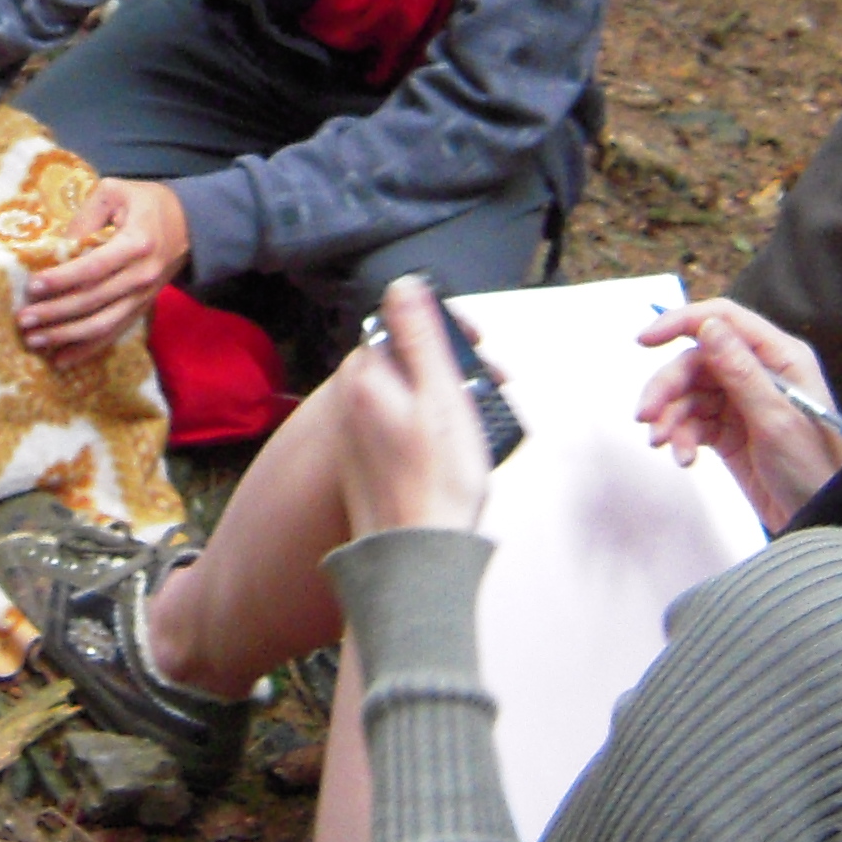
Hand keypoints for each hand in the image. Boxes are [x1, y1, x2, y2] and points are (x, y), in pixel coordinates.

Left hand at [17, 178, 187, 365]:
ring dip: (66, 336)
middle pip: (93, 301)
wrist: (189, 225)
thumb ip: (85, 216)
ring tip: (34, 340)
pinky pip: (112, 334)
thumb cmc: (146, 203)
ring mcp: (143, 297)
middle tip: (23, 320)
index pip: (94, 267)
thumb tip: (58, 248)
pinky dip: (86, 349)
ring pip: (101, 325)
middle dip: (55, 313)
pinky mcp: (140, 309)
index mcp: (137, 242)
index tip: (33, 286)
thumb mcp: (115, 192)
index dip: (63, 278)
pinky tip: (61, 358)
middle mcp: (142, 275)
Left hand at [335, 275, 496, 536]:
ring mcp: (358, 435)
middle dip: (449, 363)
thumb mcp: (439, 395)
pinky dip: (433, 424)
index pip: (401, 325)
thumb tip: (404, 283)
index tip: (477, 345)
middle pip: (405, 359)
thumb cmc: (435, 483)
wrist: (416, 558)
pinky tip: (458, 447)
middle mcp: (350, 402)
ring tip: (481, 416)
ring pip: (408, 392)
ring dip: (446, 394)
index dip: (444, 330)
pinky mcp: (370, 463)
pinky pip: (404, 425)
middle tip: (490, 382)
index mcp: (363, 378)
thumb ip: (419, 335)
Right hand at [635, 298, 841, 530]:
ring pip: (689, 393)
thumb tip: (707, 325)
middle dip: (667, 387)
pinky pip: (693, 422)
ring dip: (670, 417)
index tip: (644, 340)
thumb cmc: (811, 468)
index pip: (723, 320)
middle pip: (697, 361)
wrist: (819, 520)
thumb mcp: (775, 419)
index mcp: (779, 357)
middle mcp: (758, 371)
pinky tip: (684, 458)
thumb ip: (740, 371)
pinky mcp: (728, 430)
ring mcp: (741, 401)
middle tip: (644, 416)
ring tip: (661, 444)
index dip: (681, 322)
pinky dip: (682, 437)